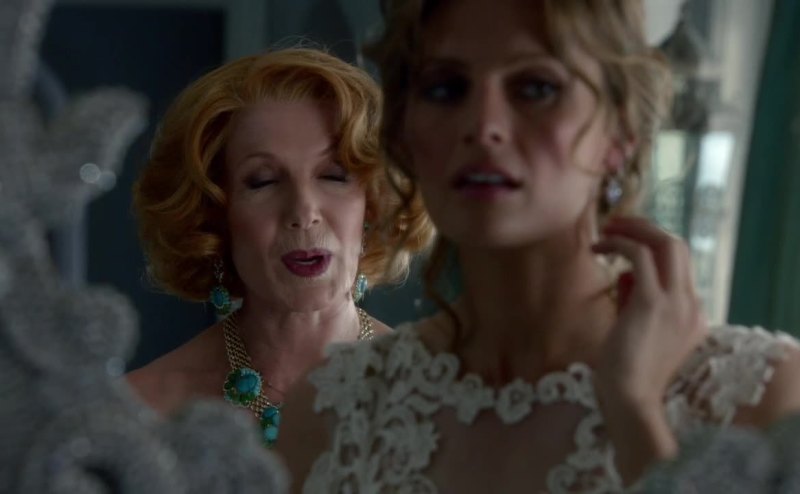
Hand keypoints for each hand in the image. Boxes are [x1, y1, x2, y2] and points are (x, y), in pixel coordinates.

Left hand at [592, 216, 707, 408]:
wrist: (630, 400)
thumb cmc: (625, 373)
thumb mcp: (635, 330)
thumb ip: (636, 301)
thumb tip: (626, 275)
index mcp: (692, 315)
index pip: (678, 266)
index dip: (649, 250)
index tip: (621, 248)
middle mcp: (691, 305)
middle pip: (679, 246)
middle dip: (647, 229)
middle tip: (617, 224)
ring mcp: (676, 302)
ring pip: (666, 243)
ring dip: (633, 230)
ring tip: (606, 230)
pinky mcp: (652, 302)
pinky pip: (640, 256)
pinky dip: (620, 244)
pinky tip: (599, 248)